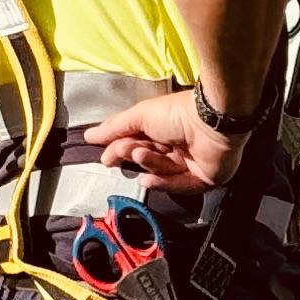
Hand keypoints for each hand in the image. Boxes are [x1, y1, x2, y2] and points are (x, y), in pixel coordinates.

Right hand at [90, 88, 243, 192]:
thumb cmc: (176, 113)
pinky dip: (163, 183)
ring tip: (142, 153)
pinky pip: (179, 186)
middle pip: (148, 159)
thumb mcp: (140, 115)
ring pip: (161, 172)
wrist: (210, 121)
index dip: (121, 149)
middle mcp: (177, 146)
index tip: (105, 156)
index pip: (138, 143)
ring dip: (148, 164)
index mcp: (164, 128)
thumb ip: (115, 128)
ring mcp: (191, 163)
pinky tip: (149, 179)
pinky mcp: (203, 178)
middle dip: (132, 156)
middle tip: (123, 152)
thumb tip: (89, 135)